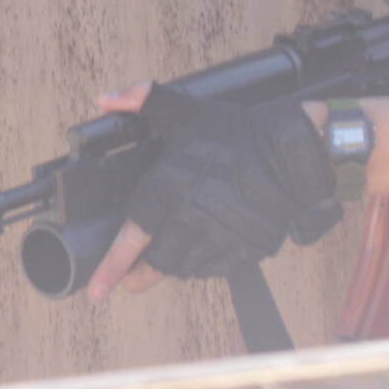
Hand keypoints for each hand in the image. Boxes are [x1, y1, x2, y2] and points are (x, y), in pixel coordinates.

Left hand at [87, 82, 338, 299]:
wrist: (292, 152)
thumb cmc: (237, 133)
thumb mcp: (188, 111)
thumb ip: (145, 102)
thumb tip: (107, 99)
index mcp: (166, 192)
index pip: (131, 240)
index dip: (111, 268)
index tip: (96, 290)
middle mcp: (188, 221)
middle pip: (156, 264)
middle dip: (140, 275)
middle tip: (132, 280)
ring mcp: (218, 238)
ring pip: (185, 268)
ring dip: (174, 265)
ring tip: (172, 255)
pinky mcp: (244, 247)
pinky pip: (216, 267)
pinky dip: (205, 262)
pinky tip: (205, 247)